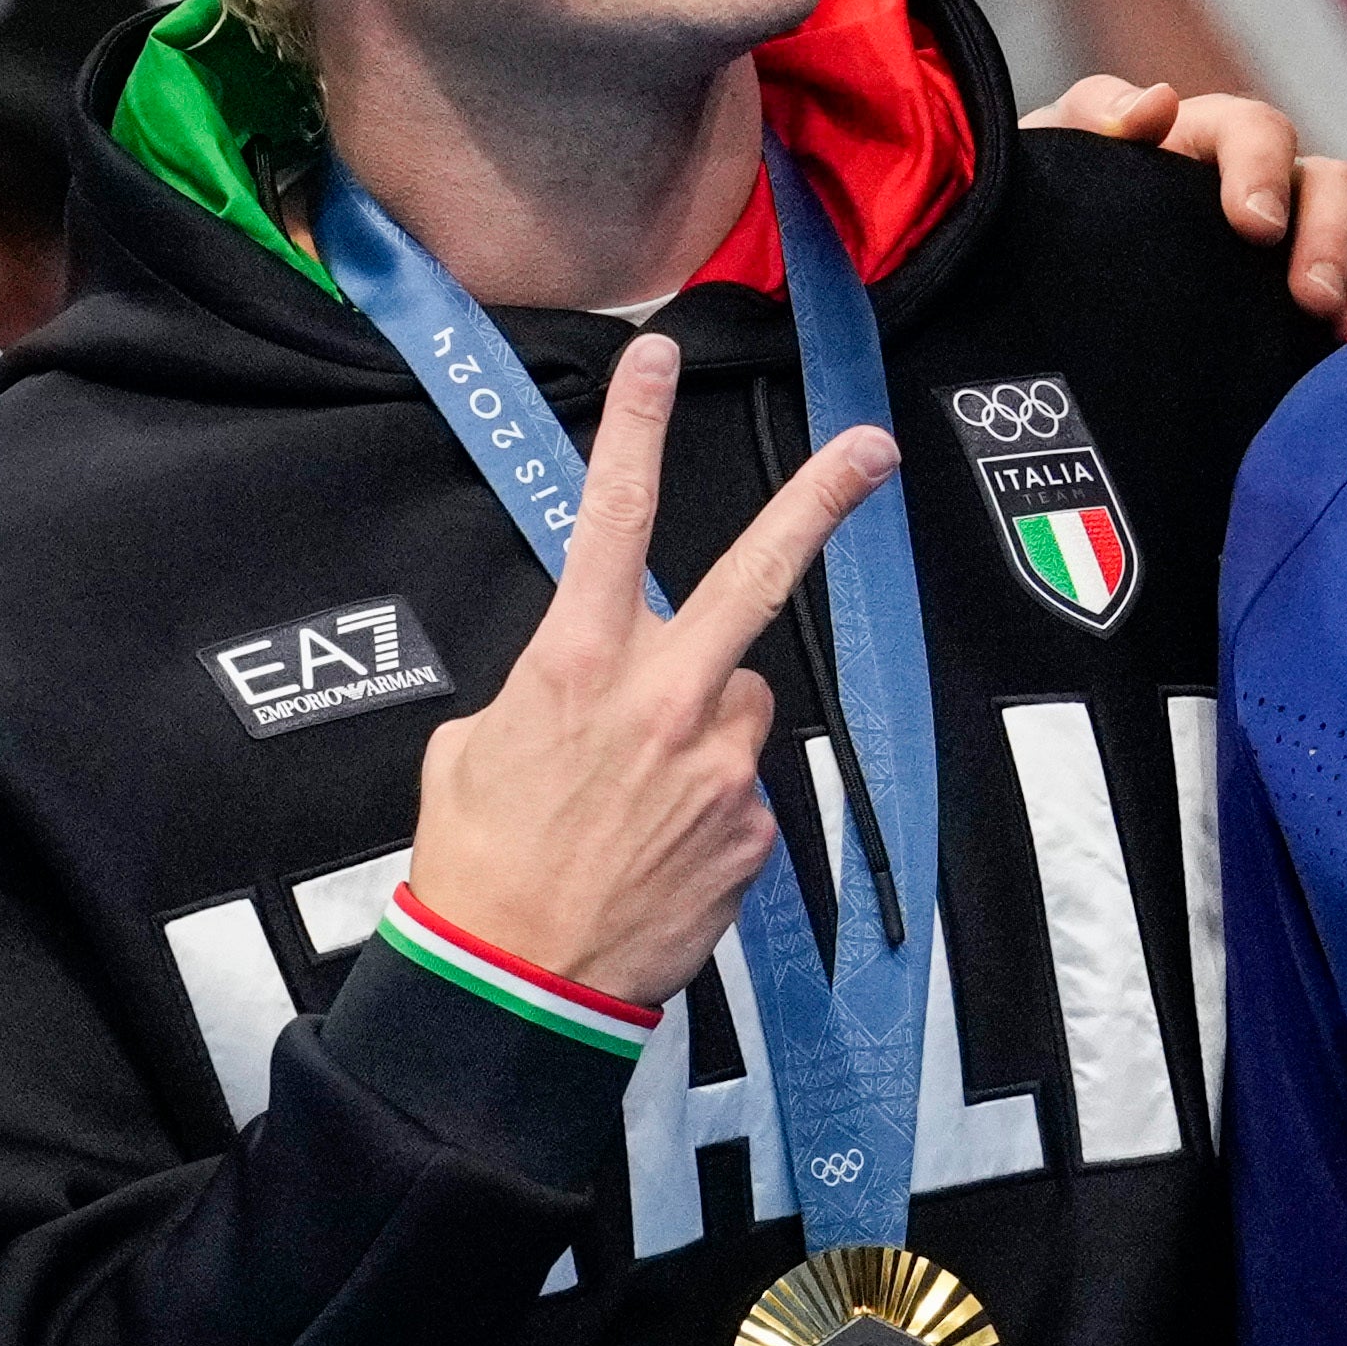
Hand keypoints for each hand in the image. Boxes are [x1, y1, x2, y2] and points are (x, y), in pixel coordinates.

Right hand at [405, 333, 898, 1011]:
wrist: (514, 988)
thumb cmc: (478, 864)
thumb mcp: (474, 749)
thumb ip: (546, 694)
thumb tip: (590, 693)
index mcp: (576, 665)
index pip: (613, 521)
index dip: (636, 430)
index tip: (658, 357)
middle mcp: (661, 700)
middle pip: (756, 576)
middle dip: (820, 502)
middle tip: (872, 449)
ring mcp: (719, 764)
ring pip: (741, 703)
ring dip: (706, 728)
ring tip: (641, 799)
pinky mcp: (751, 828)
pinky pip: (739, 788)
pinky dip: (707, 810)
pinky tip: (657, 852)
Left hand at [1028, 77, 1346, 339]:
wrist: (1040, 299)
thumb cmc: (1048, 215)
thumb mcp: (1050, 161)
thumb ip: (1092, 118)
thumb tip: (1159, 104)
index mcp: (1207, 143)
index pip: (1257, 129)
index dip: (1264, 168)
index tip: (1254, 226)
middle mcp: (1273, 188)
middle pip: (1336, 183)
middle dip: (1333, 237)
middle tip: (1311, 301)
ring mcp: (1306, 247)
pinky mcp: (1323, 310)